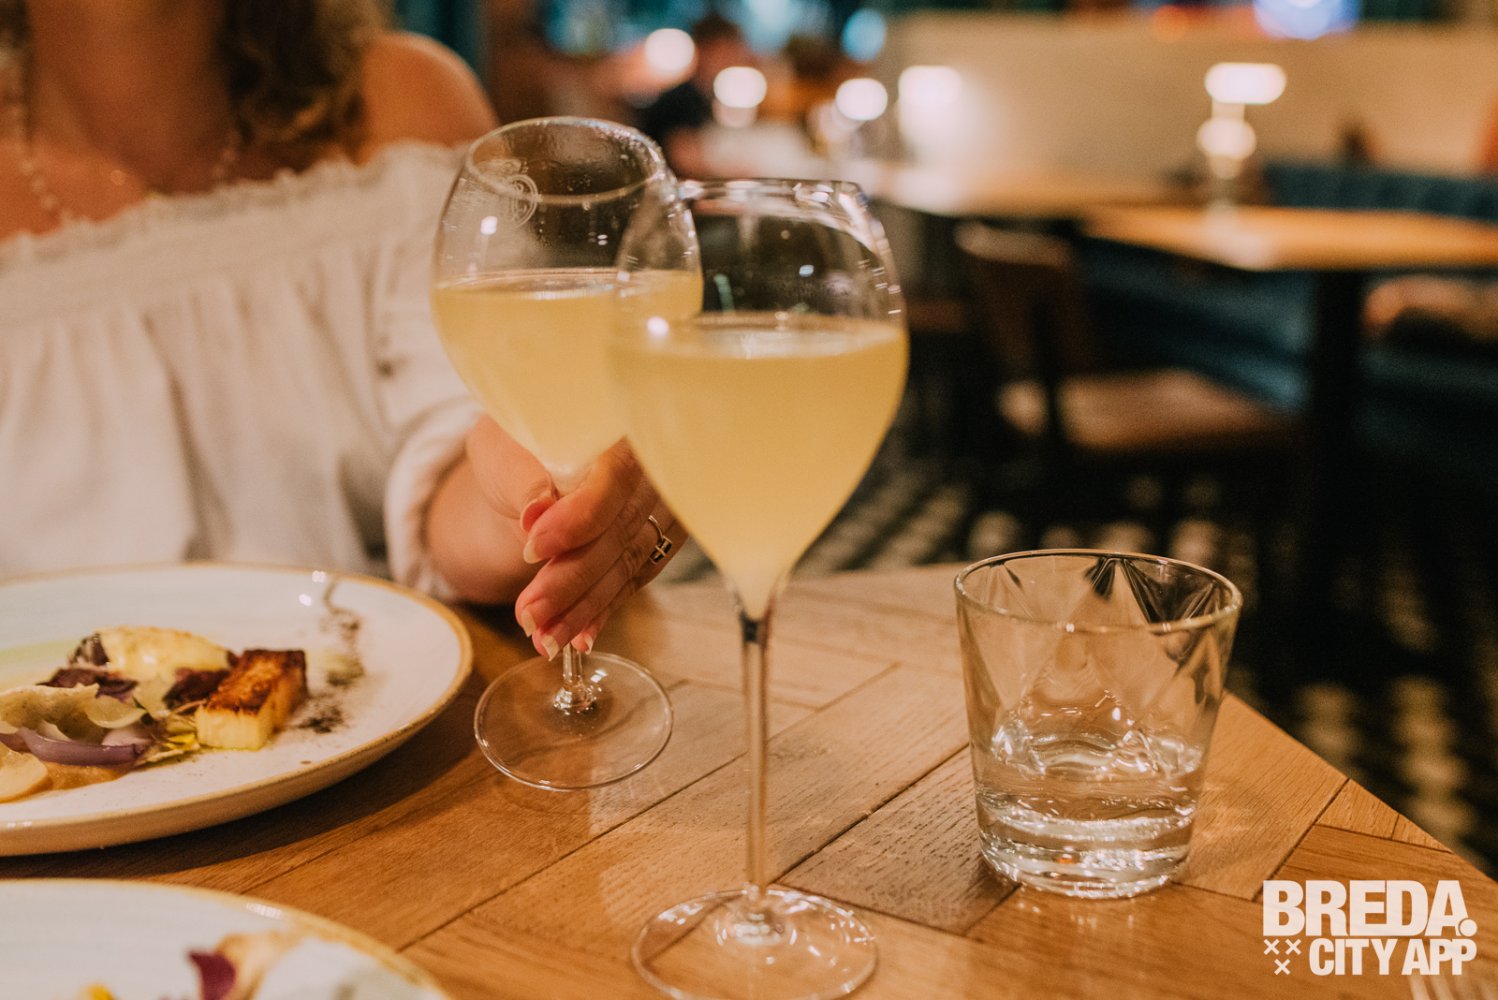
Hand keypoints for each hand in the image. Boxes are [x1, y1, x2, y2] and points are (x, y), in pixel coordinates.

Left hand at [510, 438, 682, 658]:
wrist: (534, 460)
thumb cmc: (516, 442)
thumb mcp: (504, 443)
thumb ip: (521, 473)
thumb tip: (537, 512)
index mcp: (623, 422)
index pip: (616, 475)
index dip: (580, 517)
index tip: (534, 548)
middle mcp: (656, 462)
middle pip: (624, 528)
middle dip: (574, 579)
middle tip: (530, 613)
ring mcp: (665, 503)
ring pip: (630, 561)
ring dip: (587, 605)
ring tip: (546, 637)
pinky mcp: (660, 537)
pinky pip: (634, 578)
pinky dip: (603, 608)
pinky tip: (579, 636)